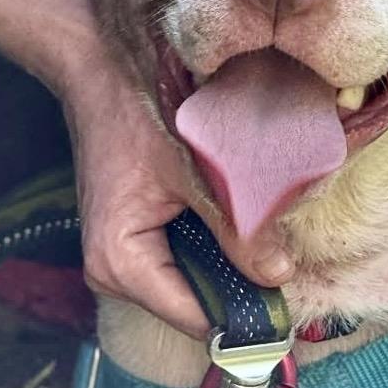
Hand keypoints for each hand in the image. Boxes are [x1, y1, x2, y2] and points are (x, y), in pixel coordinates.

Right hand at [60, 43, 295, 338]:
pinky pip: (187, 256)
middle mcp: (114, 273)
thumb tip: (279, 275)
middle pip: (195, 303)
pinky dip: (214, 242)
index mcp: (121, 264)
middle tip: (282, 254)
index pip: (195, 318)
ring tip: (260, 229)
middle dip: (238, 283)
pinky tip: (235, 217)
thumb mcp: (195, 171)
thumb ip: (238, 227)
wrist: (101, 69)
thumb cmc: (138, 112)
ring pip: (194, 280)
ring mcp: (124, 257)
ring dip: (228, 260)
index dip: (242, 314)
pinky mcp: (137, 238)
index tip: (286, 301)